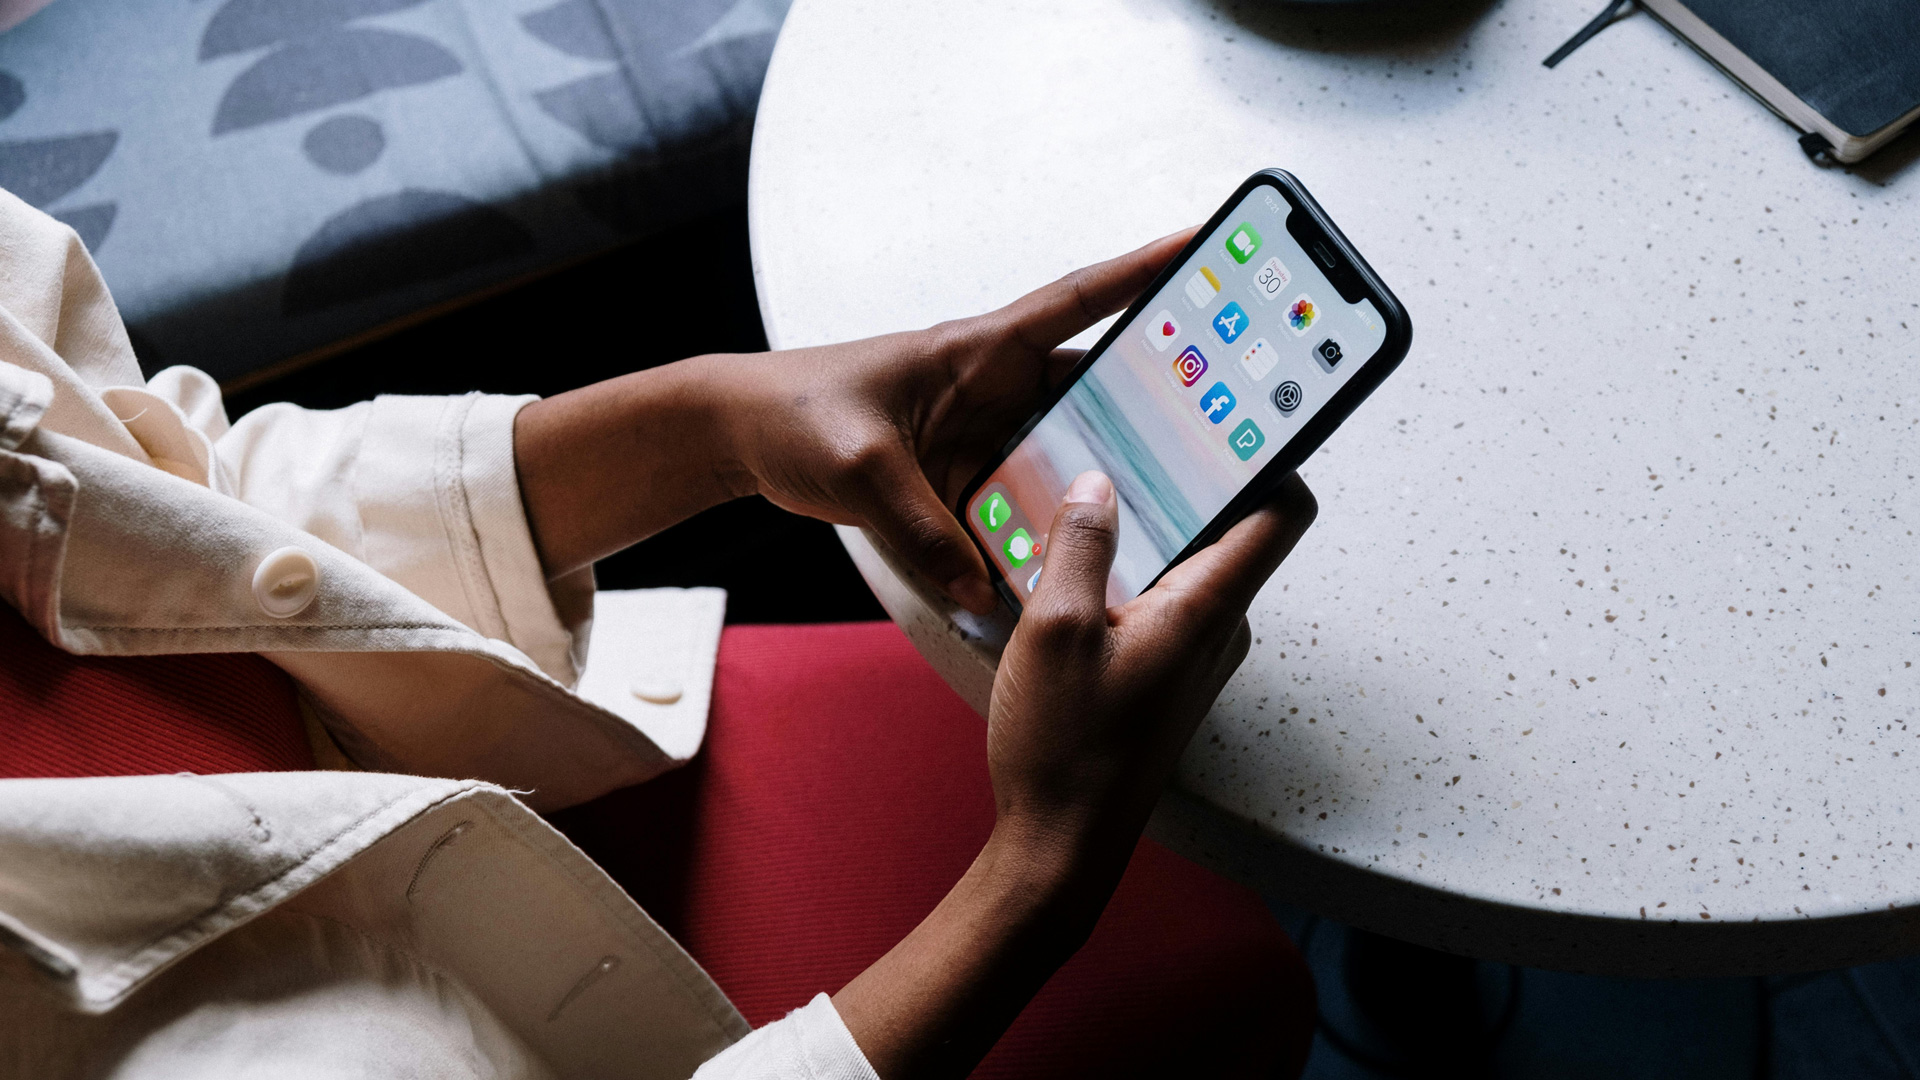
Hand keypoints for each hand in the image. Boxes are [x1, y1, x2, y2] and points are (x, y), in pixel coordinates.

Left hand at [712, 231, 1194, 612]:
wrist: (740, 434)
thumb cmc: (794, 413)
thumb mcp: (860, 467)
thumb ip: (921, 528)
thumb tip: (979, 585)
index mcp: (978, 351)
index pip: (1079, 302)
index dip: (1145, 273)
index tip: (1206, 249)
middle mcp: (991, 389)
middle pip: (1093, 391)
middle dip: (1155, 402)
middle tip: (1222, 424)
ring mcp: (981, 436)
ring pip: (1063, 454)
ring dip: (1100, 479)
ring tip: (1166, 508)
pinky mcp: (961, 480)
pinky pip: (1021, 503)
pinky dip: (1045, 528)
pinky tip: (1074, 562)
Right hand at [986, 468, 1317, 859]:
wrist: (1060, 845)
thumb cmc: (1064, 750)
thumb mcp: (1056, 629)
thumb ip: (1081, 545)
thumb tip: (1096, 483)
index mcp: (1207, 608)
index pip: (1281, 511)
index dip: (1267, 455)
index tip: (1229, 416)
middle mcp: (1217, 629)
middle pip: (1228, 528)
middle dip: (1179, 481)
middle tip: (1124, 438)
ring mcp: (1195, 655)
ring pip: (1186, 565)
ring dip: (1142, 532)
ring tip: (1080, 500)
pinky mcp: (1166, 676)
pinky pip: (1161, 603)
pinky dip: (1124, 576)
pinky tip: (1067, 573)